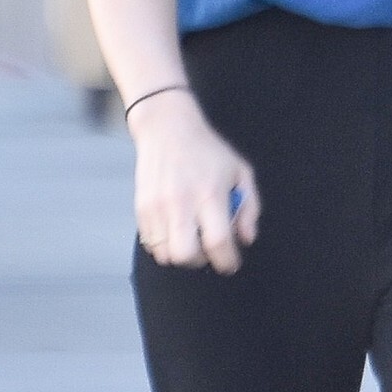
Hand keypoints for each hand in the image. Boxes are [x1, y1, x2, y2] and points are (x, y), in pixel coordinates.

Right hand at [131, 89, 260, 272]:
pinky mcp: (141, 208)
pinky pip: (151, 244)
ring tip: (190, 237)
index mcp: (210, 194)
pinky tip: (174, 230)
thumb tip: (246, 239)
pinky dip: (164, 245)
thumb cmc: (208, 151)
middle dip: (201, 261)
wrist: (167, 129)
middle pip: (186, 255)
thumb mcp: (241, 171)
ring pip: (166, 255)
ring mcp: (157, 207)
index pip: (218, 242)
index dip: (227, 261)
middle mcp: (181, 203)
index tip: (230, 262)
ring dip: (181, 254)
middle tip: (207, 248)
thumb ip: (250, 207)